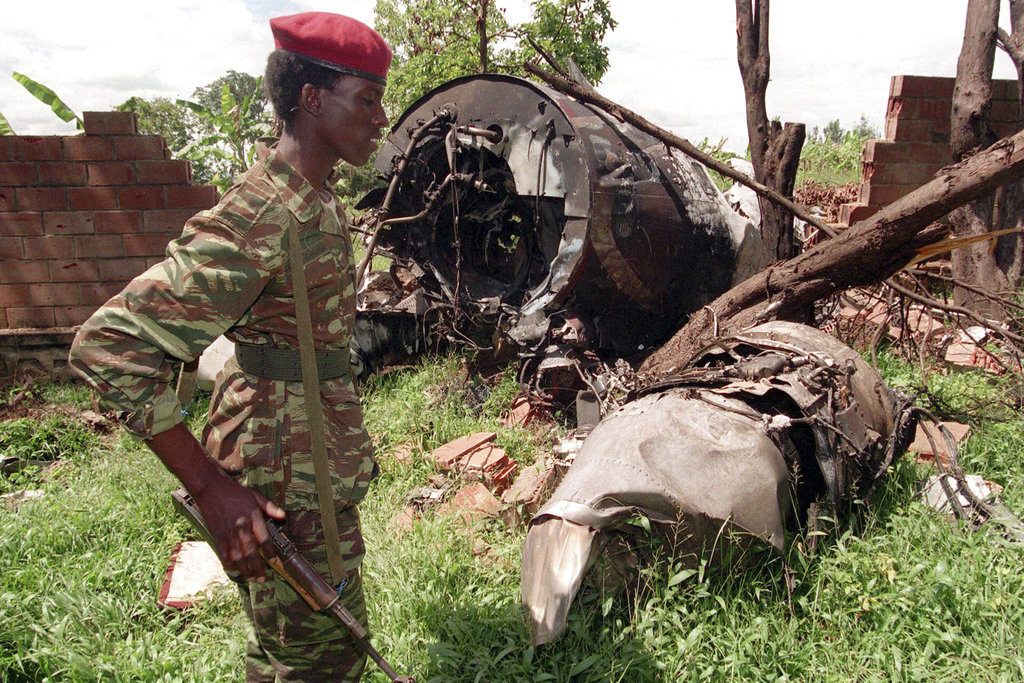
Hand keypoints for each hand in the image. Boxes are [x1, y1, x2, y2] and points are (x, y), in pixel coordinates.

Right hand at [145, 422, 285, 581]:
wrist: (210, 488)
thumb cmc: (234, 491)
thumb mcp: (254, 496)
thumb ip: (269, 507)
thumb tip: (283, 516)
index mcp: (253, 517)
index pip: (264, 539)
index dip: (269, 552)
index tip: (274, 560)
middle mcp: (241, 528)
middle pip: (251, 552)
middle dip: (257, 567)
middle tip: (262, 579)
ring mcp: (228, 533)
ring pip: (237, 556)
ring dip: (244, 569)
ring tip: (250, 578)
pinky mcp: (217, 535)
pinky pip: (223, 553)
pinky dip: (228, 563)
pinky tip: (233, 570)